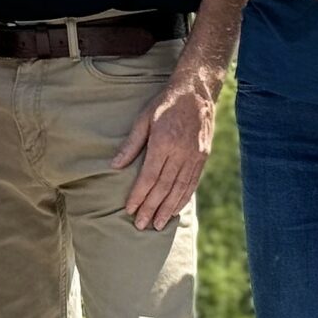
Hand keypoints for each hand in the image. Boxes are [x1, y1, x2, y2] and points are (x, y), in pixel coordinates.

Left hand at [112, 73, 216, 231]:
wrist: (196, 92)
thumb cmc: (165, 104)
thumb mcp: (143, 119)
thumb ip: (131, 144)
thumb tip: (115, 166)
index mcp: (164, 142)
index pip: (149, 176)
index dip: (139, 195)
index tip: (130, 209)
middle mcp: (181, 152)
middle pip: (164, 187)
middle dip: (151, 208)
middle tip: (142, 225)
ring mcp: (195, 156)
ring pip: (180, 188)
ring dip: (168, 209)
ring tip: (158, 224)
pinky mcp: (203, 158)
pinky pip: (192, 183)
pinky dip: (183, 198)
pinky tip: (175, 210)